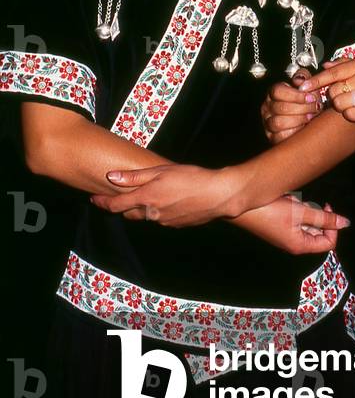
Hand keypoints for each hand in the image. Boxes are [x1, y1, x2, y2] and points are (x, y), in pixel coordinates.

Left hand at [89, 164, 243, 226]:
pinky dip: (158, 212)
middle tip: (118, 197)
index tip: (94, 199)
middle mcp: (151, 214)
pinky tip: (169, 201)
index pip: (116, 205)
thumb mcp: (161, 171)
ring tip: (148, 196)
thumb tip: (111, 177)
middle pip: (129, 214)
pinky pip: (160, 219)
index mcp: (146, 199)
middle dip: (122, 207)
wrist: (217, 195)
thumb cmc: (190, 177)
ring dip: (141, 209)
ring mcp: (164, 222)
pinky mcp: (176, 225)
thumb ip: (135, 177)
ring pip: (145, 217)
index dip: (103, 203)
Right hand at [232, 197, 348, 253]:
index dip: (333, 226)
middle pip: (317, 233)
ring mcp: (285, 236)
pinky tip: (285, 201)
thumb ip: (324, 218)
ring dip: (303, 210)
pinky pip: (294, 219)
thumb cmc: (269, 210)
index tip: (326, 207)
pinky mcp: (278, 227)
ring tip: (291, 201)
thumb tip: (346, 223)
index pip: (329, 242)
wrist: (239, 206)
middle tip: (303, 202)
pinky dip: (294, 208)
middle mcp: (293, 244)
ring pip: (305, 223)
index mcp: (300, 245)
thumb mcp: (299, 212)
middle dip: (315, 214)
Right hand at [261, 68, 323, 144]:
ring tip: (311, 117)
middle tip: (316, 108)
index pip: (277, 91)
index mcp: (274, 93)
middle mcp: (268, 107)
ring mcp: (268, 123)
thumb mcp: (307, 85)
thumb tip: (299, 79)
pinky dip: (295, 132)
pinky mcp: (273, 137)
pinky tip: (304, 128)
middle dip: (302, 108)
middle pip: (281, 107)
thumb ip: (304, 77)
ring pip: (279, 122)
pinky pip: (280, 137)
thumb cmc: (307, 101)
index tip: (311, 97)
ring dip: (299, 120)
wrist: (310, 119)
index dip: (296, 95)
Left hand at [298, 57, 354, 124]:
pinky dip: (352, 115)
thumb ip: (346, 65)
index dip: (316, 81)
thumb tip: (325, 65)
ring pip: (340, 103)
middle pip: (333, 90)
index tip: (303, 87)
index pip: (333, 73)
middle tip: (346, 97)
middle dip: (335, 97)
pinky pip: (350, 115)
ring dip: (343, 107)